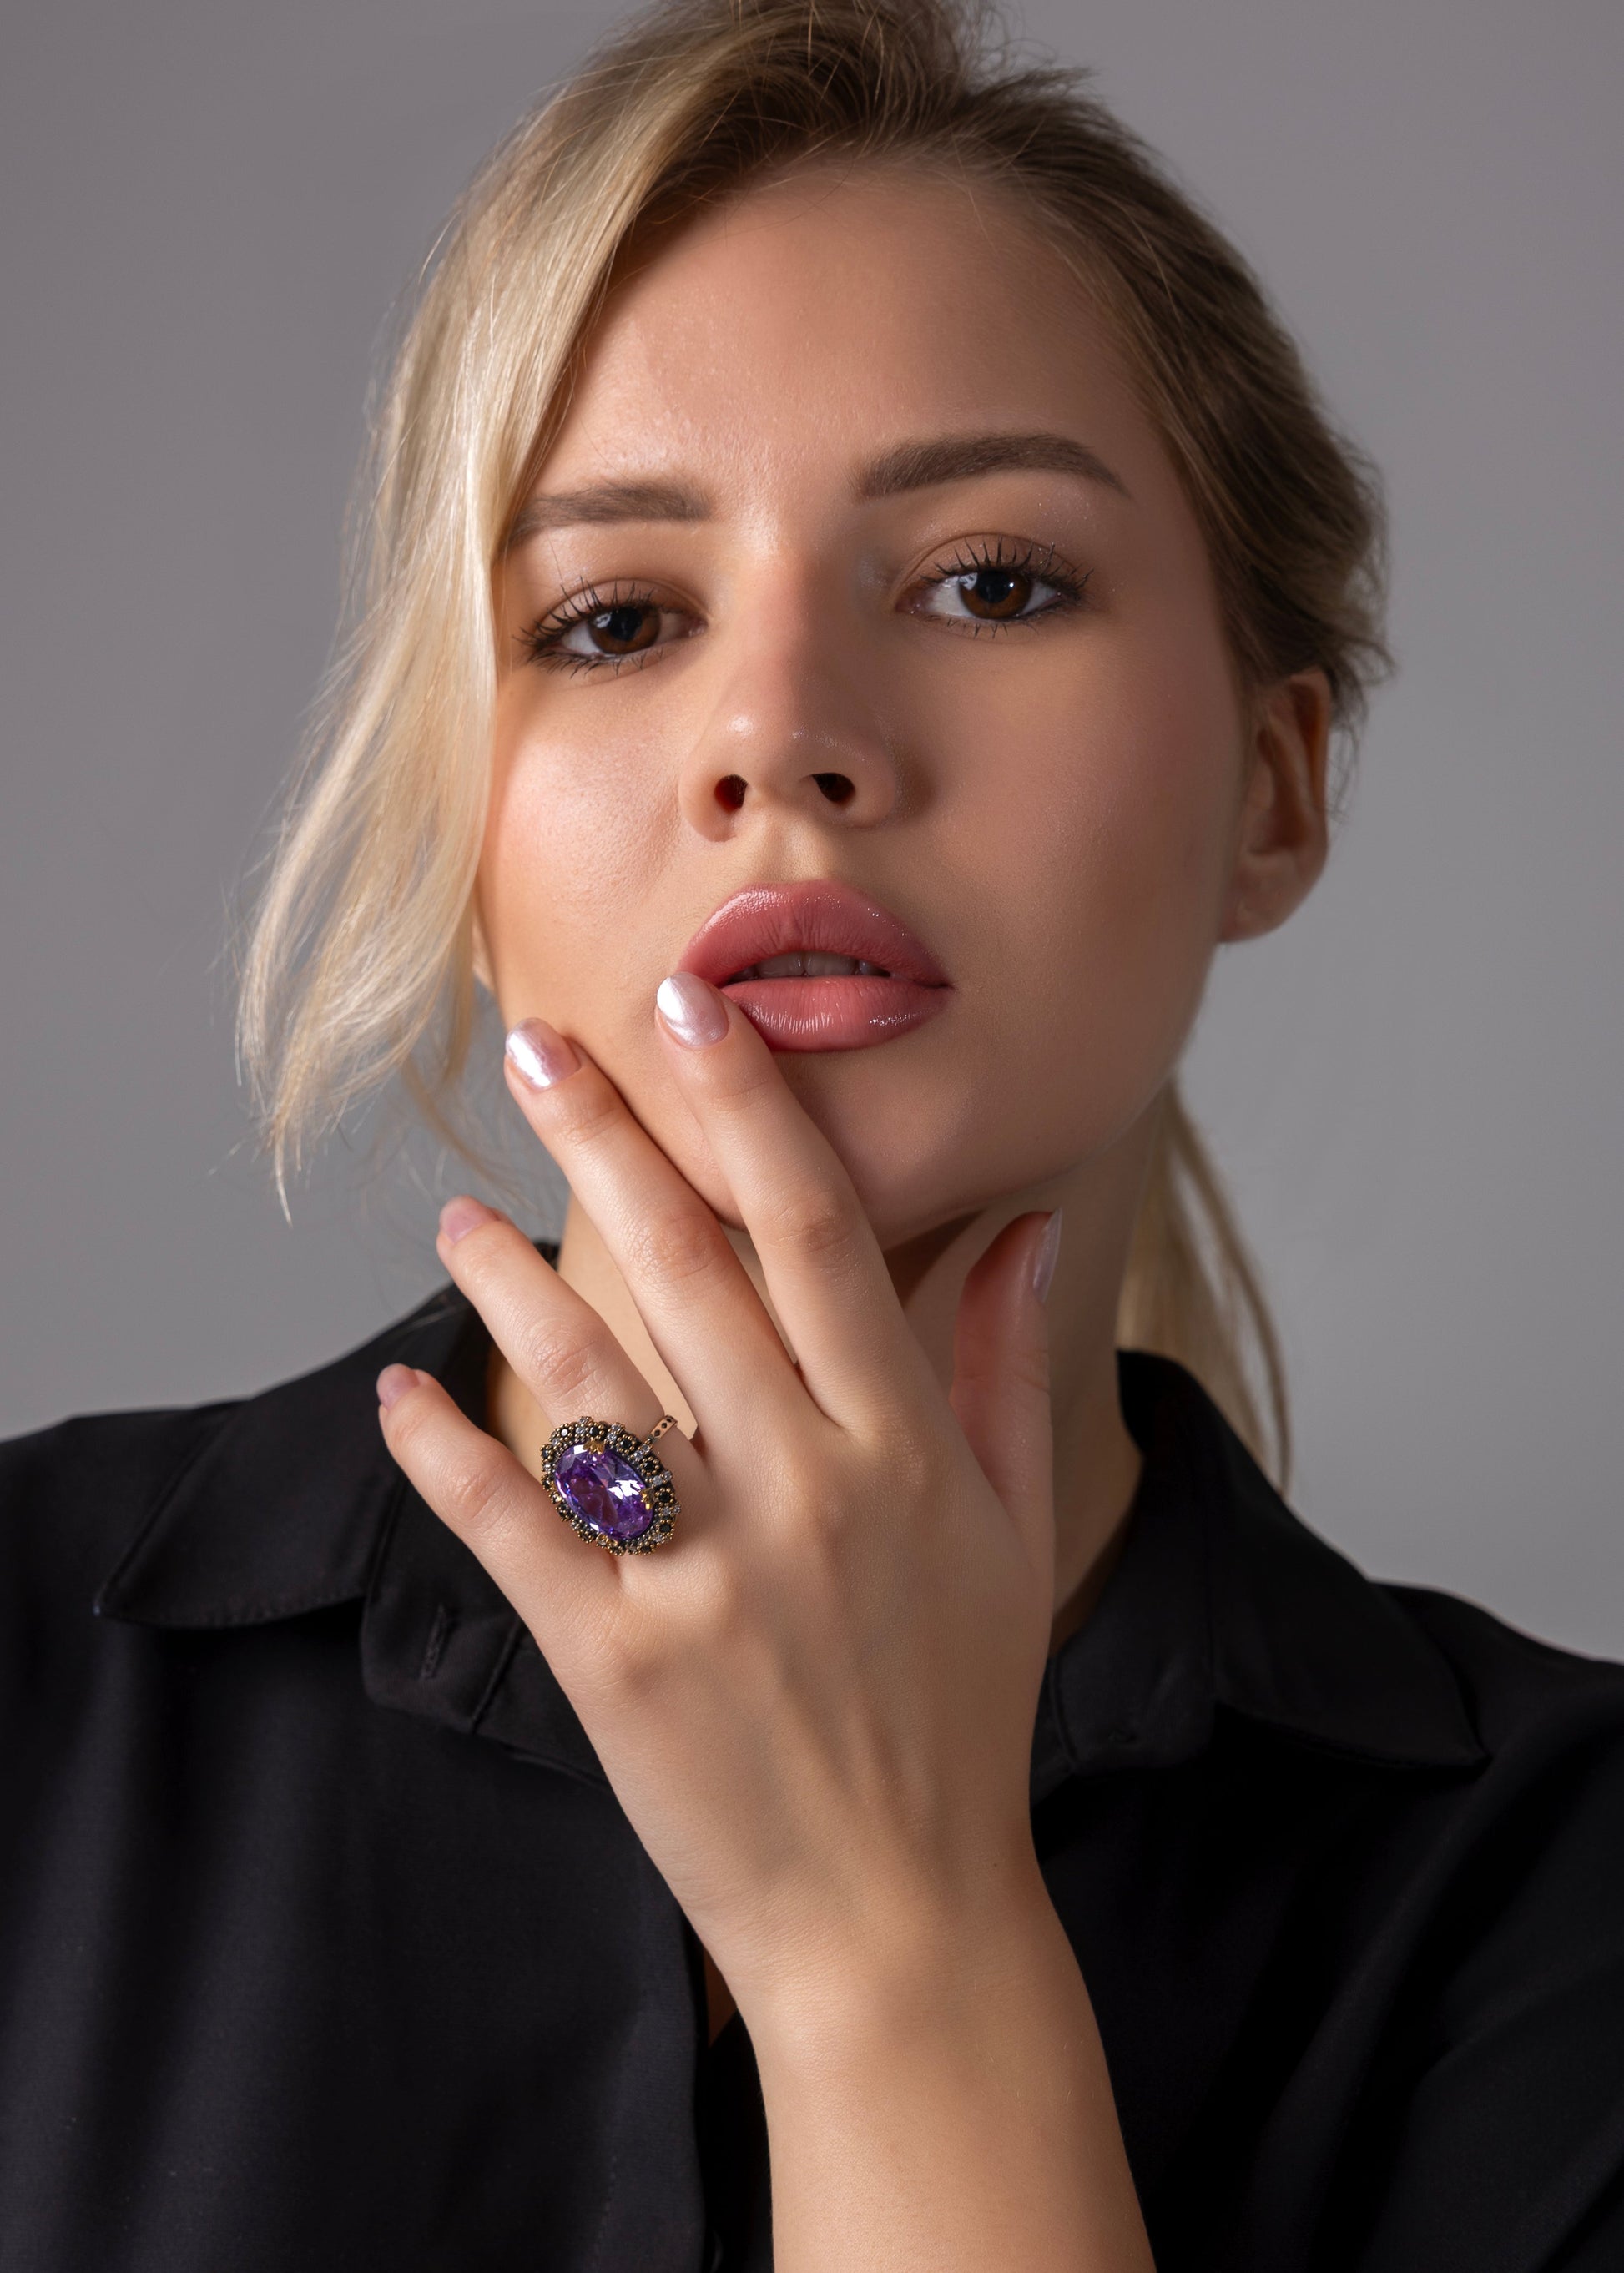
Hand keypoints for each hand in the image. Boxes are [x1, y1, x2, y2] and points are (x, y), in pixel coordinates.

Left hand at [375, 975, 1062, 2032]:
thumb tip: (1030, 1219)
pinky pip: (511, 1524)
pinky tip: (399, 1389)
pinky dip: (442, 1451)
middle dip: (603, 1134)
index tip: (690, 1001)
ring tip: (455, 1211)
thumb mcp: (1014, 1532)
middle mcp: (806, 1487)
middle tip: (535, 1043)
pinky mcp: (616, 1660)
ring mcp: (706, 1574)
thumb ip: (1008, 1366)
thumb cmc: (961, 1715)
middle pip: (686, 1266)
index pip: (820, 1228)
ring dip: (504, 1276)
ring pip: (585, 1375)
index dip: (748, 1102)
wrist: (901, 1918)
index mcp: (902, 1444)